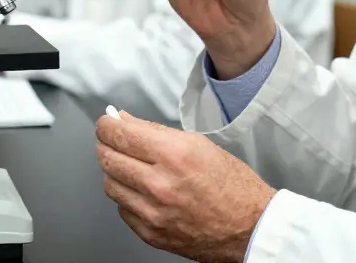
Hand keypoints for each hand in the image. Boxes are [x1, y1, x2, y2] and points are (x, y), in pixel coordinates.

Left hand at [96, 111, 273, 262]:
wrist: (250, 228)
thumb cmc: (232, 186)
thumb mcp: (198, 145)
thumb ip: (155, 132)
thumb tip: (125, 121)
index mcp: (173, 156)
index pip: (119, 134)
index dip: (107, 124)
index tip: (107, 122)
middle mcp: (159, 185)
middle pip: (107, 158)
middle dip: (106, 145)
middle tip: (113, 141)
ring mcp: (153, 212)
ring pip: (110, 184)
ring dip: (115, 172)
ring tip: (131, 167)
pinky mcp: (151, 234)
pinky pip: (122, 209)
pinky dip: (127, 198)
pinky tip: (143, 192)